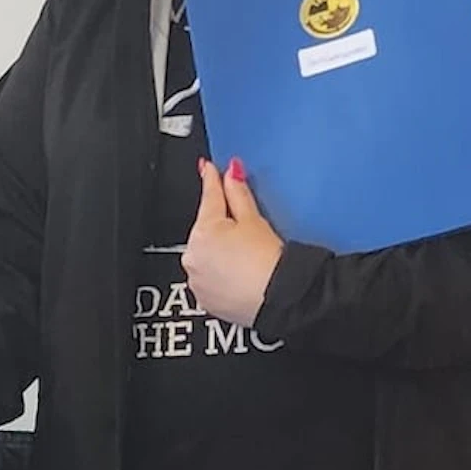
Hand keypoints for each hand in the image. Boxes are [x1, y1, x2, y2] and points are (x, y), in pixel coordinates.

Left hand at [182, 157, 282, 325]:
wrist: (277, 300)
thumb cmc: (267, 263)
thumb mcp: (253, 220)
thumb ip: (237, 193)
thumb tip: (230, 174)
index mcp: (203, 231)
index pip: (209, 197)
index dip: (211, 180)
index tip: (209, 169)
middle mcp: (193, 255)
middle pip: (205, 229)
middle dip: (220, 225)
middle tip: (243, 230)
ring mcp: (196, 279)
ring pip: (206, 255)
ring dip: (219, 252)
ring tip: (245, 257)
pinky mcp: (204, 299)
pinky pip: (208, 279)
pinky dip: (219, 274)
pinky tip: (238, 274)